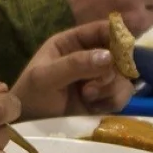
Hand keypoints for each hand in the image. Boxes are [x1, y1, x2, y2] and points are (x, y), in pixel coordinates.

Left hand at [12, 21, 135, 118]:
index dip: (117, 36)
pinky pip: (121, 97)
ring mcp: (99, 78)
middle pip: (119, 56)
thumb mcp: (46, 76)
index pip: (101, 30)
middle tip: (94, 86)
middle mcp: (90, 56)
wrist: (29, 122)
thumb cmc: (32, 94)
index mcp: (73, 42)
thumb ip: (75, 64)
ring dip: (110, 90)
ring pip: (123, 78)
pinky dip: (112, 103)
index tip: (123, 50)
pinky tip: (94, 108)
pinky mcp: (104, 98)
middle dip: (111, 72)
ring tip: (89, 98)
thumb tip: (109, 56)